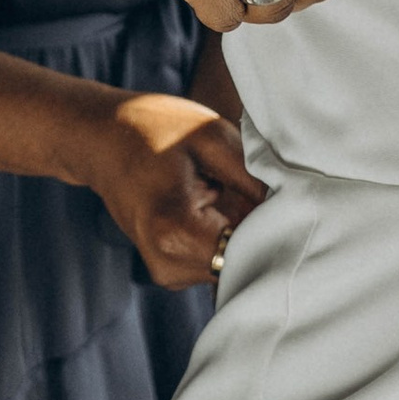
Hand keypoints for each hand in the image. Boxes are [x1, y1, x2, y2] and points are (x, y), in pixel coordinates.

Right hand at [79, 92, 265, 286]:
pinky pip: (215, 262)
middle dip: (258, 231)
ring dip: (240, 235)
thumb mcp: (212, 137)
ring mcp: (166, 271)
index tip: (282, 200)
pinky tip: (214, 208)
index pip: (252, 250)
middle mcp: (168, 264)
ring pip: (231, 265)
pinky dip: (224, 239)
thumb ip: (256, 178)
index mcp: (176, 230)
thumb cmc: (155, 128)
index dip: (275, 226)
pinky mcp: (169, 270)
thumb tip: (297, 209)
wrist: (101, 138)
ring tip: (225, 195)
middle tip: (252, 191)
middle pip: (243, 263)